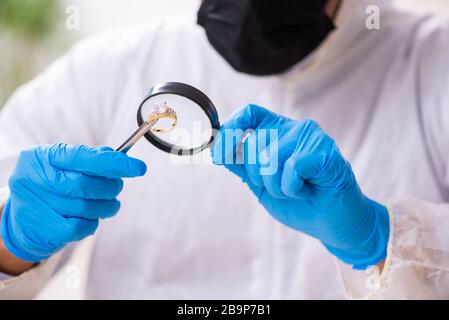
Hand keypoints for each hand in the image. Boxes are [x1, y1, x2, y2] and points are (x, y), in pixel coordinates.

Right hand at [1, 144, 146, 261]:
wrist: (23, 218)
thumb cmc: (51, 184)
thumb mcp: (62, 164)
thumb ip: (89, 158)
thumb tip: (119, 157)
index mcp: (42, 157)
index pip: (84, 157)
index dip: (114, 163)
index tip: (139, 168)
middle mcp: (35, 179)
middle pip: (86, 184)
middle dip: (111, 186)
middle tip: (117, 187)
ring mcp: (37, 206)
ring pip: (87, 207)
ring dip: (106, 205)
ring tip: (107, 203)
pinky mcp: (45, 229)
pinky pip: (82, 226)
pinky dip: (93, 222)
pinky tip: (91, 217)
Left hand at [212, 105, 388, 268]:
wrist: (330, 224)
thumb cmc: (299, 202)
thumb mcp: (261, 184)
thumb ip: (241, 166)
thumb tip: (216, 150)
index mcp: (278, 132)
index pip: (250, 113)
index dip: (231, 128)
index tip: (218, 152)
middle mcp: (294, 128)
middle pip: (253, 142)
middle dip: (258, 175)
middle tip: (281, 186)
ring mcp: (311, 137)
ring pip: (269, 158)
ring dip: (277, 186)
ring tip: (297, 189)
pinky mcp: (325, 151)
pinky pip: (291, 168)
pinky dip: (293, 188)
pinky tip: (308, 190)